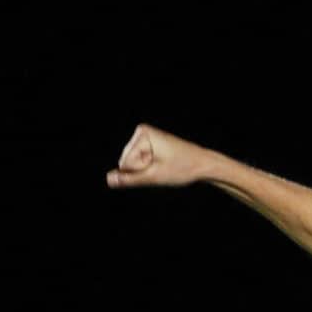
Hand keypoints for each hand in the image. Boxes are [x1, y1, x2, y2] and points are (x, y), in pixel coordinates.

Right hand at [107, 124, 221, 189]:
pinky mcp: (148, 142)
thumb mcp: (154, 177)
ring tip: (164, 165)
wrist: (203, 163)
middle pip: (127, 161)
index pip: (126, 163)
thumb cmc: (181, 168)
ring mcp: (144, 136)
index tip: (160, 168)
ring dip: (146, 169)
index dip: (142, 172)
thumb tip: (108, 180)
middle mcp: (141, 131)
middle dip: (143, 170)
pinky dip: (149, 166)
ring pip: (132, 162)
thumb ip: (129, 179)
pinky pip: (139, 160)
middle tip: (162, 168)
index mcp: (142, 134)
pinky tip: (162, 163)